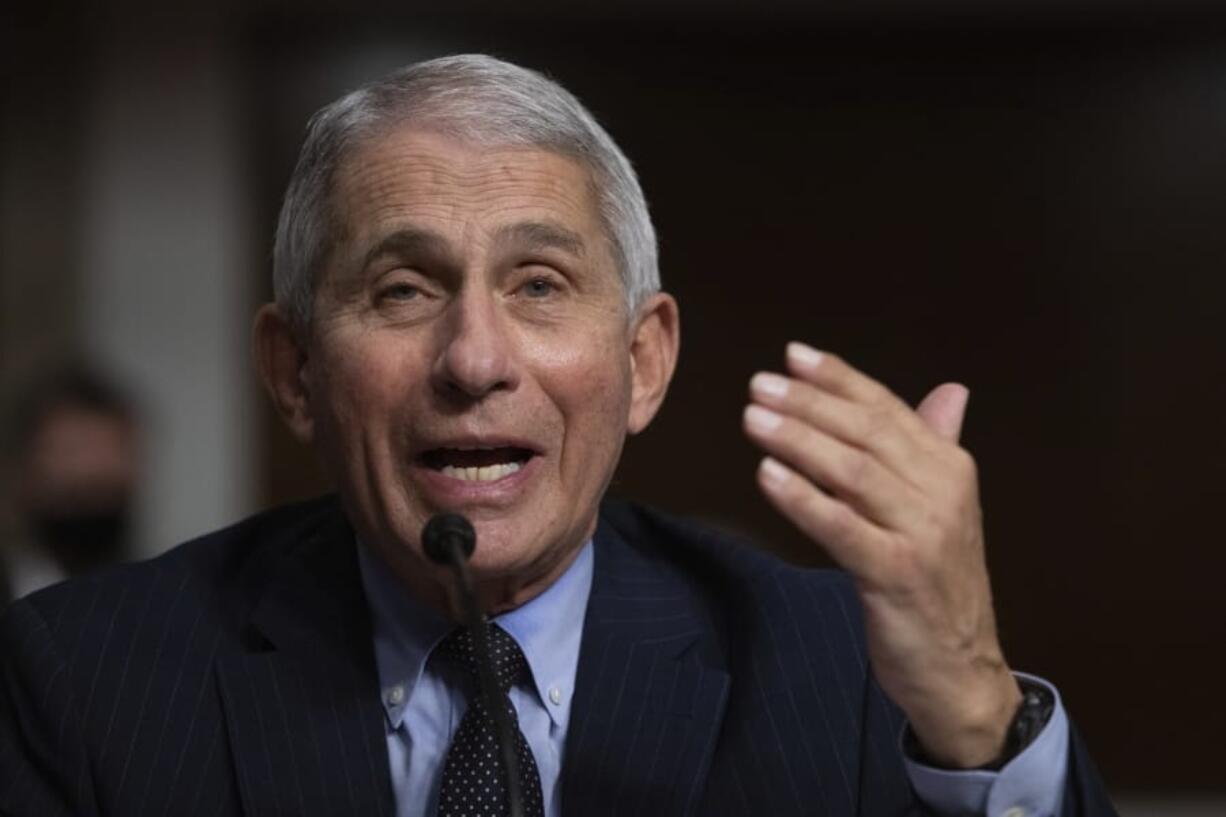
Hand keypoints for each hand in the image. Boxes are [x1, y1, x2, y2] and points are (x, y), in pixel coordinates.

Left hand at [743, 342, 1020, 767]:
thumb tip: (951, 391)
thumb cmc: (938, 584)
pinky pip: (842, 528)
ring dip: (799, 440)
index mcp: (949, 468)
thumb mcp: (943, 509)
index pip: (887, 409)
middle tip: (759, 384)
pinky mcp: (896, 574)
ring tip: (753, 418)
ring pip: (853, 473)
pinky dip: (803, 499)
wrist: (961, 668)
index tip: (793, 356)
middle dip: (809, 404)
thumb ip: (936, 446)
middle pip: (866, 433)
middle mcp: (940, 492)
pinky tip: (767, 475)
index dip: (839, 379)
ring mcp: (921, 533)